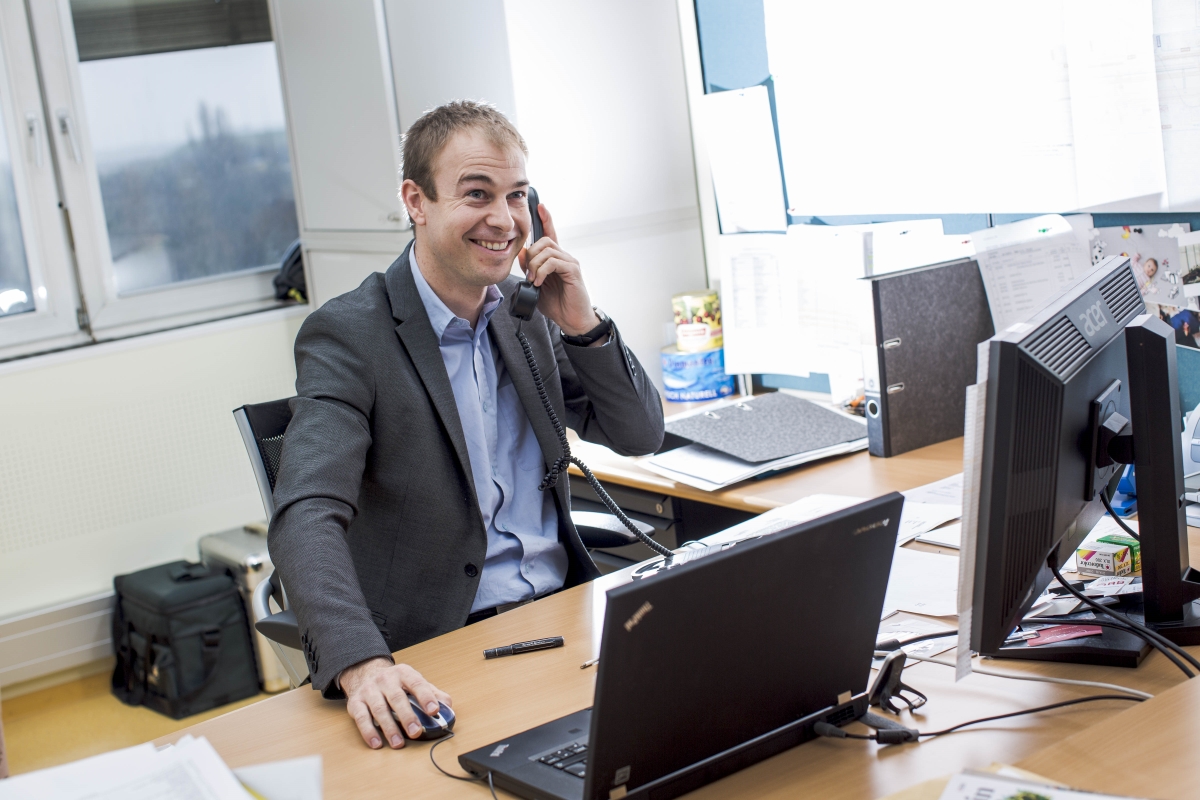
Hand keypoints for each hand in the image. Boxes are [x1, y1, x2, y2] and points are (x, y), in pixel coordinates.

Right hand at [340, 657, 452, 748]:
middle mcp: (385, 680)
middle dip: (407, 716)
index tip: (434, 711)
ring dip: (389, 728)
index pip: (417, 684)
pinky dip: (368, 732)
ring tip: (399, 743)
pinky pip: (361, 718)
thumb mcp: (413, 682)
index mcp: (403, 673)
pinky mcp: (355, 702)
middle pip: (397, 698)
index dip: (426, 697)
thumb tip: (447, 706)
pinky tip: (377, 743)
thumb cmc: (394, 683)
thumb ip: (432, 693)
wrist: (364, 673)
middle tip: (416, 732)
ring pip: (379, 709)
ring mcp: (369, 690)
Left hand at [518, 203, 600, 336]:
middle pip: (544, 241)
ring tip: (534, 281)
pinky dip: (542, 271)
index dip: (546, 219)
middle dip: (531, 256)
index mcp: (556, 260)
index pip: (551, 234)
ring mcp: (570, 263)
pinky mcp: (573, 271)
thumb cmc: (557, 304)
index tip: (540, 206)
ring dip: (535, 266)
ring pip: (547, 250)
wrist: (572, 320)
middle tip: (529, 274)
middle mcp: (564, 257)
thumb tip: (521, 253)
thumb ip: (530, 269)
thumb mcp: (537, 285)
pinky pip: (553, 262)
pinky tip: (539, 282)